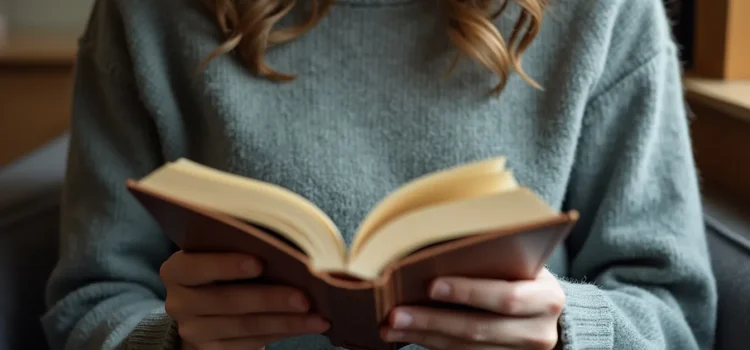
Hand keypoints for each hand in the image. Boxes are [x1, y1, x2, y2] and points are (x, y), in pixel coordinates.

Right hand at [160, 251, 329, 349]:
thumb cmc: (224, 266)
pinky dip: (284, 331)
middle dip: (270, 299)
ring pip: (245, 326)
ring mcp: (194, 330)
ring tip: (318, 317)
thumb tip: (288, 248)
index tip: (259, 263)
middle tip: (305, 297)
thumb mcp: (223, 252)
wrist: (205, 307)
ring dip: (286, 321)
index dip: (226, 265)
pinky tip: (308, 325)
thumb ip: (242, 247)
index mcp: (177, 270)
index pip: (195, 267)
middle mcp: (179, 302)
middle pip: (227, 301)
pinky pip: (252, 342)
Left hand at [381, 268, 564, 349]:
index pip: (506, 297)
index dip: (468, 292)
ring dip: (424, 337)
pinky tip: (406, 335)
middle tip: (395, 313)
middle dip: (432, 321)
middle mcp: (539, 333)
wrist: (549, 316)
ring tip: (390, 326)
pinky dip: (431, 345)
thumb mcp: (520, 265)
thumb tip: (435, 247)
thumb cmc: (525, 278)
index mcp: (546, 298)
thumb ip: (492, 257)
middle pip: (479, 329)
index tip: (431, 285)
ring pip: (466, 349)